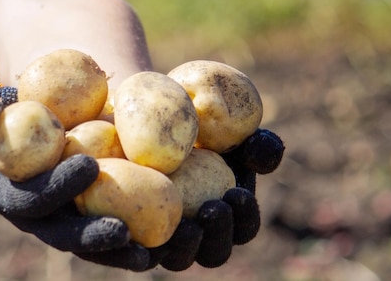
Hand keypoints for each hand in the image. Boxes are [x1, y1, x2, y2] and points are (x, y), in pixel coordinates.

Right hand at [0, 85, 150, 270]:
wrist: (9, 143)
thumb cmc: (1, 125)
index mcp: (12, 199)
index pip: (35, 199)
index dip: (59, 186)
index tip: (90, 165)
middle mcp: (38, 221)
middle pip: (66, 236)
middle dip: (93, 237)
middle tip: (124, 231)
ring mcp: (62, 225)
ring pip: (91, 247)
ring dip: (120, 253)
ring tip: (152, 253)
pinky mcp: (84, 222)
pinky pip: (109, 237)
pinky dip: (134, 242)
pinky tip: (166, 239)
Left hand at [138, 129, 284, 270]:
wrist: (143, 130)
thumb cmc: (195, 132)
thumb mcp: (229, 132)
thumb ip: (254, 143)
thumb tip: (259, 157)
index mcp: (227, 216)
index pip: (244, 229)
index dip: (245, 216)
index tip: (236, 192)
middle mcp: (198, 236)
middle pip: (214, 253)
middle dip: (218, 234)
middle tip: (213, 207)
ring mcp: (165, 243)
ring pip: (178, 259)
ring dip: (185, 246)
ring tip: (186, 226)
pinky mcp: (132, 242)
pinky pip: (133, 255)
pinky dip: (134, 250)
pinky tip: (132, 230)